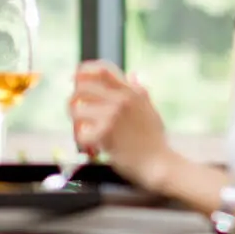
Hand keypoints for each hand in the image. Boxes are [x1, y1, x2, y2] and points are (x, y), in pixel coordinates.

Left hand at [70, 63, 175, 190]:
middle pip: (82, 87)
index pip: (102, 69)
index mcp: (132, 92)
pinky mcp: (105, 134)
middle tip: (77, 111)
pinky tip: (92, 147)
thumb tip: (133, 75)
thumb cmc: (155, 141)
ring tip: (84, 131)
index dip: (84, 71)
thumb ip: (140, 92)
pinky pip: (80, 134)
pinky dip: (83, 142)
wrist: (160, 164)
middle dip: (74, 99)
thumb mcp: (151, 110)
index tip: (76, 79)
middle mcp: (122, 99)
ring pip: (76, 110)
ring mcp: (112, 115)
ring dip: (76, 123)